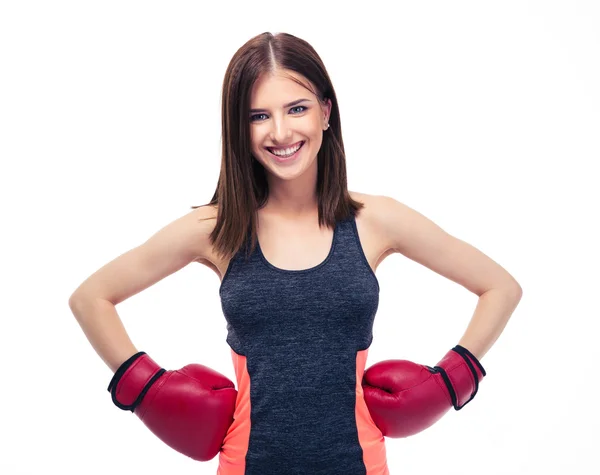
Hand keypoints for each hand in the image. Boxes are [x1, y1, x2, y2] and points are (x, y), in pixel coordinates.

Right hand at [108, 351, 236, 460]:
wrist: (151, 395)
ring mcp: (210, 444)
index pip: (234, 398)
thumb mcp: (210, 376)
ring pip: (224, 428)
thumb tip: (241, 406)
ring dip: (213, 420)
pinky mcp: (202, 454)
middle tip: (195, 402)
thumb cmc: (181, 381)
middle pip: (232, 415)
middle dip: (218, 406)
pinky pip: (214, 439)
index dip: (216, 390)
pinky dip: (206, 431)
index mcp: (224, 408)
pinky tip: (193, 424)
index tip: (199, 389)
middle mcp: (219, 430)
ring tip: (193, 412)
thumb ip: (229, 388)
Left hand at [362, 345, 485, 437]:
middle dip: (371, 393)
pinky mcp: (401, 431)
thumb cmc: (417, 378)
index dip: (366, 382)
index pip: (361, 396)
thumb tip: (358, 384)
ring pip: (375, 414)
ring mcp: (395, 431)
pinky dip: (386, 408)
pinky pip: (385, 419)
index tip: (376, 376)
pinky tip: (396, 398)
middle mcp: (387, 427)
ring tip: (392, 390)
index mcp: (384, 413)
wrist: (444, 389)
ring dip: (378, 401)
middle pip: (366, 408)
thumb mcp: (390, 370)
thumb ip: (369, 376)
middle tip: (383, 382)